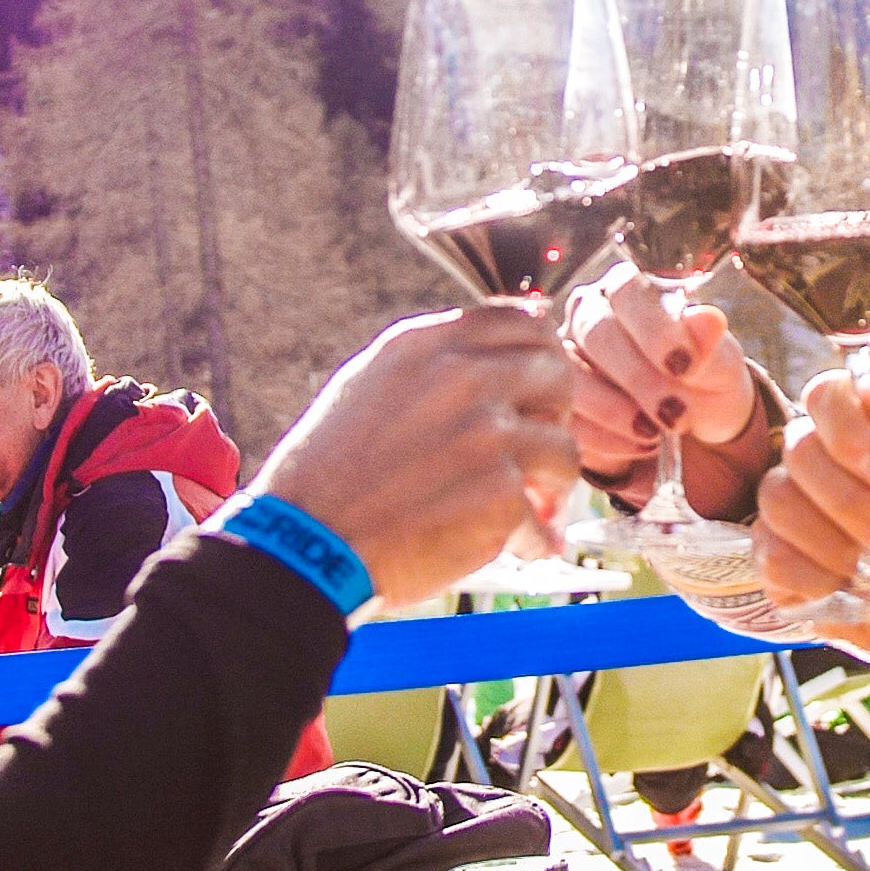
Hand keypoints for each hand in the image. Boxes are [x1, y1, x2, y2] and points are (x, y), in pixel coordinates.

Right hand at [253, 306, 576, 604]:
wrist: (304, 546)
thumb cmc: (328, 475)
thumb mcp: (369, 385)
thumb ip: (436, 361)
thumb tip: (507, 339)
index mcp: (428, 346)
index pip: (524, 321)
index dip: (541, 359)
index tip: (535, 392)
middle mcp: (463, 380)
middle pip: (558, 376)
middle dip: (553, 417)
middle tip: (532, 452)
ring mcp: (487, 436)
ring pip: (565, 451)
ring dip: (550, 487)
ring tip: (525, 510)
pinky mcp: (501, 497)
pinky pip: (544, 521)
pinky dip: (531, 542)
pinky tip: (514, 549)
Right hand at [561, 262, 760, 485]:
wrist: (695, 422)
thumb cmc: (704, 376)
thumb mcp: (719, 362)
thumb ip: (709, 342)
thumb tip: (708, 318)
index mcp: (625, 289)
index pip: (625, 290)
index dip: (652, 328)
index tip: (685, 366)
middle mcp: (586, 315)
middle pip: (594, 333)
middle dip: (636, 377)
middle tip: (675, 414)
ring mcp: (564, 357)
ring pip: (569, 376)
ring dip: (613, 410)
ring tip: (655, 434)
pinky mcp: (558, 402)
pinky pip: (567, 417)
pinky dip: (605, 438)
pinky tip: (640, 447)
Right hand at [753, 371, 869, 663]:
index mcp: (860, 434)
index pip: (826, 396)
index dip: (846, 427)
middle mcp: (816, 463)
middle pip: (799, 450)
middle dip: (851, 501)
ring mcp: (789, 510)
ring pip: (778, 501)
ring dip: (834, 542)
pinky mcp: (774, 560)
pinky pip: (771, 555)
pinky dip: (815, 577)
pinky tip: (846, 588)